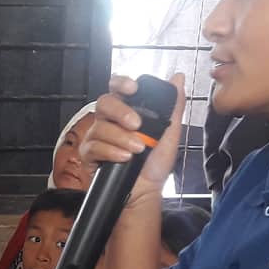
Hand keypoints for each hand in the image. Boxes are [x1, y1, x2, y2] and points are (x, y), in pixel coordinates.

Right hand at [81, 74, 185, 202]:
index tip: (133, 88)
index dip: (121, 83)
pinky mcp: (89, 154)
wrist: (147, 190)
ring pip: (101, 127)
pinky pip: (94, 146)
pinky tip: (124, 158)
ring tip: (137, 149)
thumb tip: (178, 78)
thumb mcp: (171, 132)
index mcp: (126, 110)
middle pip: (104, 102)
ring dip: (122, 138)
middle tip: (137, 125)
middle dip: (121, 112)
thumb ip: (174, 104)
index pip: (117, 87)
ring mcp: (97, 136)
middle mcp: (109, 120)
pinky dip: (111, 152)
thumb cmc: (155, 163)